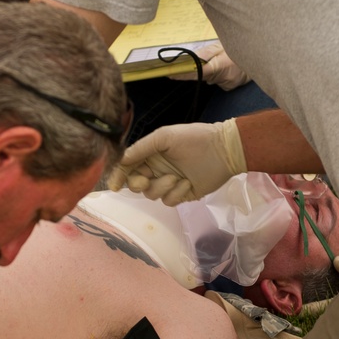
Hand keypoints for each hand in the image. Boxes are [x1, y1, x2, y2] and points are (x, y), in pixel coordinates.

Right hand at [107, 119, 245, 205]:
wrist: (223, 150)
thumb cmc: (194, 139)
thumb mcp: (164, 137)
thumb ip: (141, 148)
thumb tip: (121, 159)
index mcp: (150, 155)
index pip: (128, 167)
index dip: (119, 176)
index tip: (114, 185)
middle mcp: (157, 170)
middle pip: (136, 184)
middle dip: (139, 184)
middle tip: (146, 180)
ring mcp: (169, 183)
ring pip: (152, 194)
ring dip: (162, 187)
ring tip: (178, 178)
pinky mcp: (181, 194)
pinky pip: (168, 201)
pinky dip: (176, 193)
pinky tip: (188, 183)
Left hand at [171, 42, 249, 90]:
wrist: (259, 59)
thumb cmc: (240, 49)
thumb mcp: (223, 46)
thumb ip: (207, 53)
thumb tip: (193, 59)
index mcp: (219, 66)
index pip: (196, 73)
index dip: (182, 74)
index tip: (170, 74)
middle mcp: (221, 78)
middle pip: (202, 75)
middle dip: (199, 69)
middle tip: (208, 59)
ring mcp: (225, 84)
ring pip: (210, 78)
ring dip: (211, 71)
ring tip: (222, 62)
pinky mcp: (228, 87)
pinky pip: (217, 81)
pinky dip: (218, 75)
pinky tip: (227, 69)